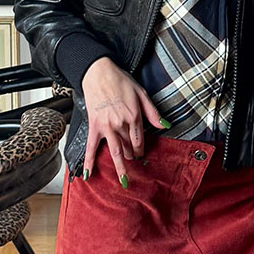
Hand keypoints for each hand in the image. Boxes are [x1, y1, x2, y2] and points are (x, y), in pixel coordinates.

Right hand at [81, 57, 164, 184]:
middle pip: (128, 148)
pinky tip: (89, 174)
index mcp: (134, 117)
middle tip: (132, 161)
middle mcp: (120, 124)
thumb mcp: (141, 94)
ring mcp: (106, 126)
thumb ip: (152, 112)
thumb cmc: (120, 81)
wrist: (98, 72)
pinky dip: (89, 161)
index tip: (140, 154)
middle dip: (132, 157)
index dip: (141, 150)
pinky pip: (91, 147)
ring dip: (119, 167)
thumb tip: (164, 126)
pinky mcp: (94, 126)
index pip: (140, 141)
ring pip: (115, 151)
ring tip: (124, 181)